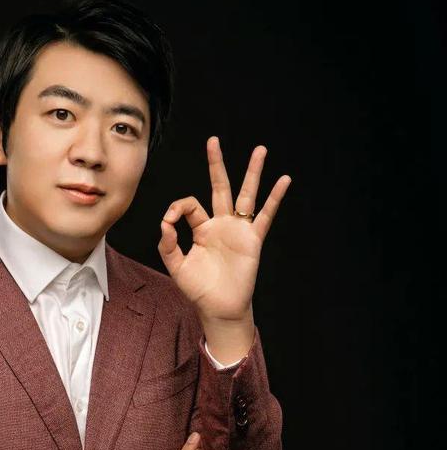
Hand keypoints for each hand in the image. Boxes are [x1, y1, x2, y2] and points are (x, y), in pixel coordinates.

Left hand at [157, 137, 290, 324]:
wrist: (219, 308)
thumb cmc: (199, 290)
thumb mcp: (177, 267)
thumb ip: (168, 245)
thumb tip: (165, 222)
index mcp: (201, 229)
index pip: (190, 205)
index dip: (177, 208)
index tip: (170, 221)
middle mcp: (221, 224)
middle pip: (220, 187)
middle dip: (216, 164)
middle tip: (213, 141)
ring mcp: (238, 229)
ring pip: (246, 194)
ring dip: (253, 172)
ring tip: (260, 150)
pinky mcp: (253, 239)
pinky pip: (265, 215)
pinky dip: (275, 198)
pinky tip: (284, 180)